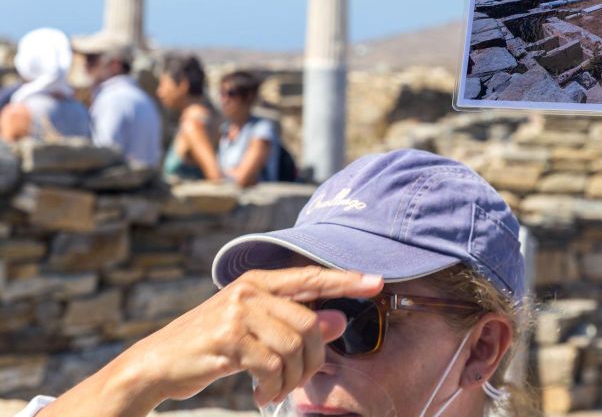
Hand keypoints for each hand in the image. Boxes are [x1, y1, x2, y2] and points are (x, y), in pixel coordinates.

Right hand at [116, 266, 382, 407]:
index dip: (346, 279)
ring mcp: (238, 312)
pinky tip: (261, 393)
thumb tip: (340, 319)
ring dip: (291, 378)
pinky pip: (272, 364)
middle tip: (299, 379)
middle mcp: (251, 290)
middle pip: (309, 322)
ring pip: (294, 346)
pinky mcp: (228, 337)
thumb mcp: (255, 330)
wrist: (156, 363)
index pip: (312, 276)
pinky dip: (273, 386)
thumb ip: (296, 321)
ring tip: (276, 389)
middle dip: (313, 359)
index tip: (376, 282)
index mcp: (260, 281)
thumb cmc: (211, 346)